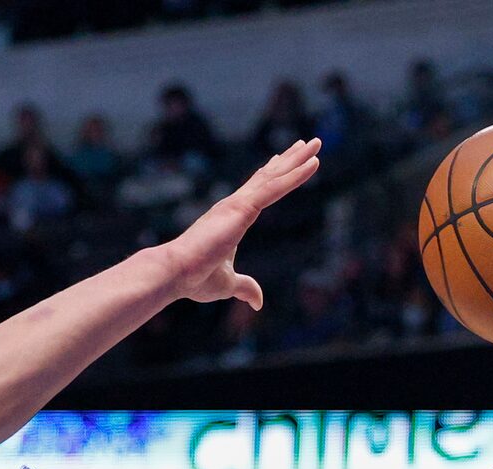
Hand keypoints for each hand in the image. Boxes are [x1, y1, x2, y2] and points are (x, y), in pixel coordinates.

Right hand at [159, 140, 320, 309]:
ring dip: (298, 159)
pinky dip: (295, 175)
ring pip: (276, 177)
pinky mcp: (243, 208)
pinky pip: (276, 188)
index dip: (272, 175)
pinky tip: (313, 164)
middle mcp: (235, 205)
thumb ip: (245, 287)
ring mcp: (238, 204)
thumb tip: (258, 302)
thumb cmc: (195, 278)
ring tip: (317, 143)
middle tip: (308, 143)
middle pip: (269, 176)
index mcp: (231, 218)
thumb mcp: (228, 284)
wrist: (176, 273)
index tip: (281, 159)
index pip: (257, 191)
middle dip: (290, 159)